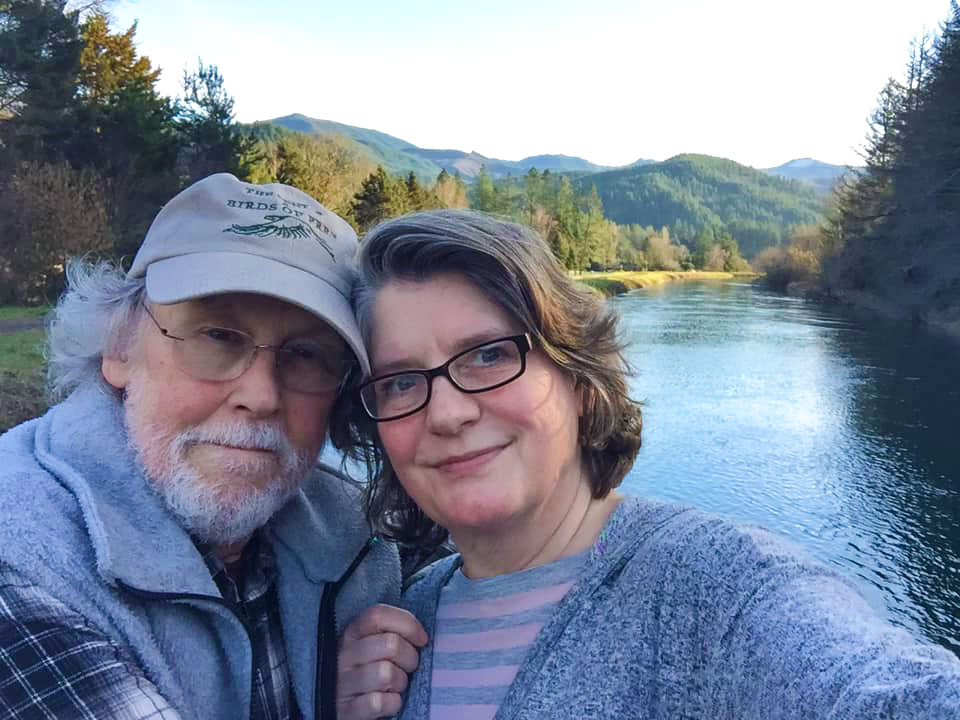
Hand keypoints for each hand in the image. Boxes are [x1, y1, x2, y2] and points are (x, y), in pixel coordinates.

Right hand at [337, 603, 428, 719]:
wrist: (345, 706)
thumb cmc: (368, 671)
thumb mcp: (371, 645)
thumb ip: (389, 633)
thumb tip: (421, 635)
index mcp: (351, 633)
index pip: (379, 615)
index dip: (407, 624)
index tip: (422, 639)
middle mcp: (343, 655)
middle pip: (391, 644)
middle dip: (410, 658)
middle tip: (409, 667)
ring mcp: (342, 683)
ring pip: (386, 674)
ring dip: (400, 682)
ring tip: (396, 686)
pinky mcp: (345, 710)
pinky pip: (378, 703)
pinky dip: (392, 704)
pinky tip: (388, 702)